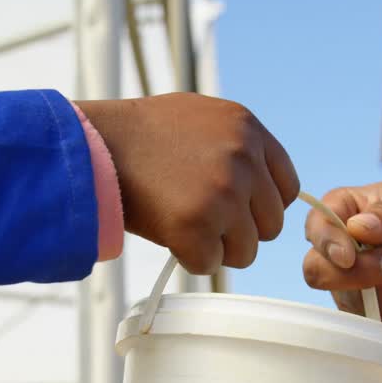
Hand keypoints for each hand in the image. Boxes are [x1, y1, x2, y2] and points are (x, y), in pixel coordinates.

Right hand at [75, 93, 298, 273]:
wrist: (94, 143)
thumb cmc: (141, 134)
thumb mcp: (200, 117)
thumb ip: (238, 144)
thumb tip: (264, 181)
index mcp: (248, 130)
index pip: (287, 188)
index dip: (261, 205)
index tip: (238, 210)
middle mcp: (243, 159)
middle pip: (271, 225)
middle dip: (240, 231)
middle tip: (205, 222)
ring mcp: (222, 194)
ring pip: (246, 251)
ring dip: (217, 248)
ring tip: (184, 226)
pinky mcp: (196, 227)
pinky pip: (210, 265)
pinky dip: (189, 258)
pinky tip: (168, 234)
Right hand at [302, 182, 381, 327]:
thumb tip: (358, 228)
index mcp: (339, 211)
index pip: (316, 227)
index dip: (327, 243)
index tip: (349, 255)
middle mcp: (334, 250)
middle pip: (318, 273)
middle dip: (362, 272)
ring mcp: (346, 285)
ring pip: (355, 299)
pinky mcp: (365, 313)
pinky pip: (380, 319)